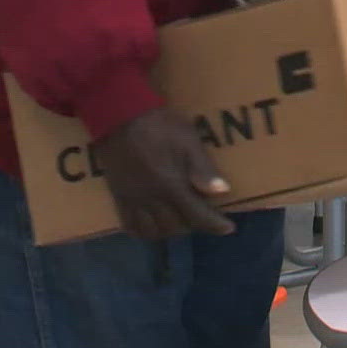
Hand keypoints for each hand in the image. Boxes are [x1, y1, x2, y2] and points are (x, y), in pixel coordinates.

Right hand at [92, 108, 234, 239]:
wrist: (120, 116)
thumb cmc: (159, 125)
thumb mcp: (188, 141)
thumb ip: (203, 169)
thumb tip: (223, 192)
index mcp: (171, 186)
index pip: (197, 216)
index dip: (214, 225)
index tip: (228, 228)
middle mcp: (151, 199)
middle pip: (175, 227)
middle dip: (193, 225)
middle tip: (203, 215)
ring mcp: (133, 200)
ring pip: (153, 231)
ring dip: (170, 230)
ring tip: (180, 220)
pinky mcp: (119, 196)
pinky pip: (129, 225)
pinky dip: (143, 231)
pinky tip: (153, 225)